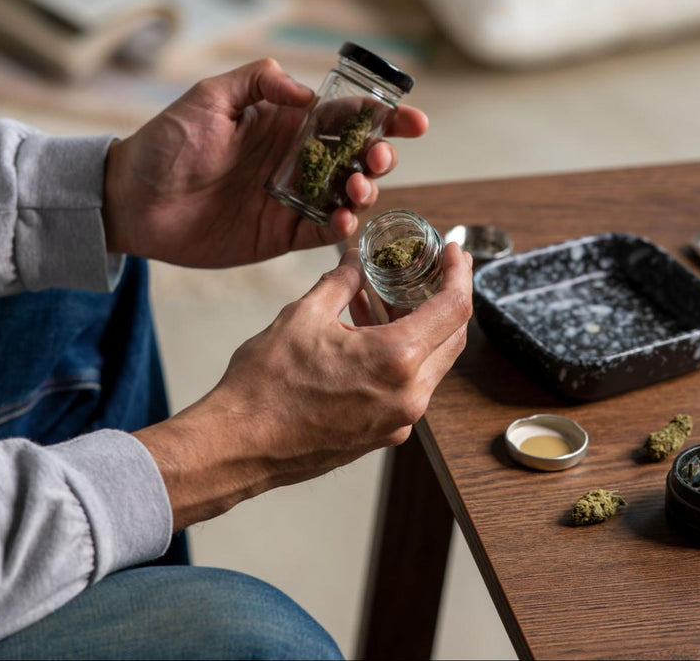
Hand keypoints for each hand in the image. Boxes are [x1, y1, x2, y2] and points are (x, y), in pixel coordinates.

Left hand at [103, 58, 428, 267]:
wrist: (133, 200)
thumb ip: (259, 84)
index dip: (384, 117)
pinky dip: (340, 228)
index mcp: (285, 123)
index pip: (346, 117)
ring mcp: (292, 198)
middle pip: (358, 158)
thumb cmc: (165, 143)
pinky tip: (341, 220)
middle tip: (377, 159)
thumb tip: (307, 93)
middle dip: (382, 156)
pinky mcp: (280, 233)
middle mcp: (296, 160)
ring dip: (366, 191)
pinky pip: (322, 232)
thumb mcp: (209, 98)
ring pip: (348, 196)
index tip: (413, 121)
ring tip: (357, 189)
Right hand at [133, 242, 472, 527]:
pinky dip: (402, 358)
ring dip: (423, 329)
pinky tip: (373, 336)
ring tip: (394, 299)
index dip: (460, 273)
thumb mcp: (303, 316)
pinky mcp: (382, 436)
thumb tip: (355, 261)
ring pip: (432, 366)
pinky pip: (409, 389)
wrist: (239, 446)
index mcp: (396, 359)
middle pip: (453, 338)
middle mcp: (408, 396)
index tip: (454, 253)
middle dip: (449, 299)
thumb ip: (340, 283)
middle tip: (437, 270)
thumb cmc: (265, 387)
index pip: (453, 308)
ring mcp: (398, 421)